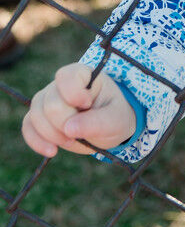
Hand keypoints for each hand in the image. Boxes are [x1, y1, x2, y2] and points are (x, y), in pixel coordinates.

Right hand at [22, 63, 136, 157]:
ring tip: (72, 140)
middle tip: (81, 132)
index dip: (74, 95)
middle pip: (51, 104)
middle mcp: (61, 84)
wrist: (109, 127)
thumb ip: (97, 122)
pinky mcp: (39, 116)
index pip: (67, 77)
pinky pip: (27, 126)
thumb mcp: (116, 119)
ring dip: (53, 135)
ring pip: (36, 115)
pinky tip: (52, 151)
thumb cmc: (114, 116)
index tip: (88, 105)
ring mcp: (47, 98)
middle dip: (65, 124)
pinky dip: (37, 141)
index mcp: (83, 75)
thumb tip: (69, 129)